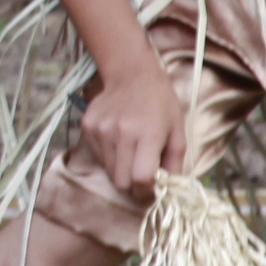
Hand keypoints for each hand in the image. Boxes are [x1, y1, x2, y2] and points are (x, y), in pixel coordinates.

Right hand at [78, 56, 185, 205]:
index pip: (140, 179)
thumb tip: (168, 191)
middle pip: (121, 182)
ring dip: (121, 169)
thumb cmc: (160, 103)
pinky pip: (98, 156)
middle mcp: (120, 134)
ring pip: (108, 171)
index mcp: (146, 135)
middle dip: (133, 185)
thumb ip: (175, 164)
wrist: (132, 74)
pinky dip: (109, 156)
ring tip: (131, 150)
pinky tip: (118, 139)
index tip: (153, 187)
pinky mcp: (87, 127)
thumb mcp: (178, 132)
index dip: (147, 190)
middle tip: (141, 174)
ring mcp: (101, 130)